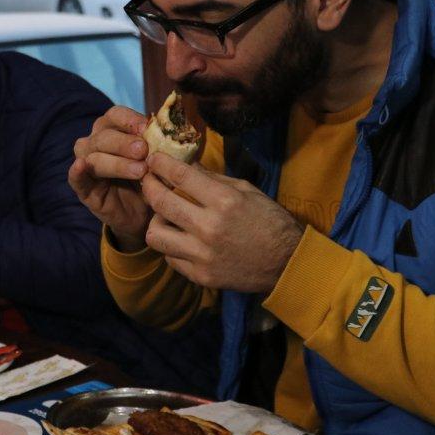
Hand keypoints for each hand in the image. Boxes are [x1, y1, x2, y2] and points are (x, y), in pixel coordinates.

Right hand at [68, 106, 152, 251]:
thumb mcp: (160, 161)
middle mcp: (96, 142)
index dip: (129, 120)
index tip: (147, 128)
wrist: (145, 213)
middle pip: (105, 136)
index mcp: (113, 129)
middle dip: (125, 142)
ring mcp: (86, 164)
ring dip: (117, 163)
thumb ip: (163, 146)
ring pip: (94, 157)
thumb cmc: (152, 179)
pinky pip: (75, 178)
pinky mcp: (83, 188)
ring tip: (140, 171)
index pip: (116, 115)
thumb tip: (175, 135)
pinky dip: (77, 171)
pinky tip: (81, 166)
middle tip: (144, 150)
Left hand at [141, 152, 302, 293]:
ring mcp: (203, 255)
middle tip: (148, 180)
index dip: (161, 164)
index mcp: (224, 201)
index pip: (181, 176)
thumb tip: (186, 164)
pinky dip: (172, 246)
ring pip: (155, 235)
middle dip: (148, 186)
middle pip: (160, 202)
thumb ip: (213, 178)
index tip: (153, 158)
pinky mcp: (201, 276)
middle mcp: (209, 227)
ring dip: (156, 221)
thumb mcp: (246, 191)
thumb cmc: (269, 221)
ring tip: (165, 216)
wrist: (286, 263)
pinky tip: (181, 239)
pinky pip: (170, 258)